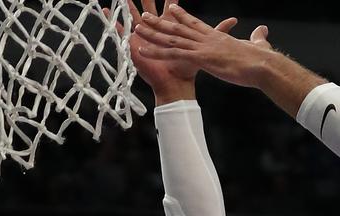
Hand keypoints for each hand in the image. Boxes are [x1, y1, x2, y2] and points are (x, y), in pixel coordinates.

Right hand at [104, 0, 235, 103]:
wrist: (176, 84)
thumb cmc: (188, 66)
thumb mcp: (204, 45)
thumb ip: (217, 30)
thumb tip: (234, 20)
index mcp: (171, 27)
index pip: (170, 7)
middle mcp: (157, 29)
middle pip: (150, 8)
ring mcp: (144, 35)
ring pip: (134, 15)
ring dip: (127, 4)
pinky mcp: (134, 43)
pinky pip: (120, 31)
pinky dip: (113, 20)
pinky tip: (105, 10)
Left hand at [134, 5, 275, 91]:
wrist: (261, 65)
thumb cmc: (261, 59)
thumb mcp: (258, 46)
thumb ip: (257, 38)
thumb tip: (262, 31)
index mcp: (217, 37)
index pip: (196, 23)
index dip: (183, 16)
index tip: (172, 9)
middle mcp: (206, 39)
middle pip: (179, 28)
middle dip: (161, 22)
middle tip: (146, 16)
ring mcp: (202, 47)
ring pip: (172, 38)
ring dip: (153, 33)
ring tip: (138, 28)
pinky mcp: (200, 58)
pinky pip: (173, 54)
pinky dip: (156, 51)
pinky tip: (143, 49)